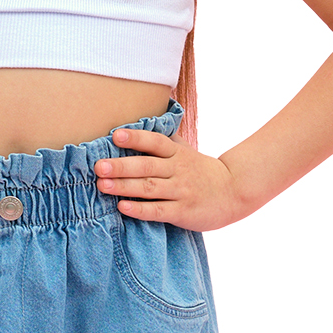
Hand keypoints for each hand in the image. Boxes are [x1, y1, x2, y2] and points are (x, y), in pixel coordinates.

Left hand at [94, 129, 247, 230]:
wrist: (234, 192)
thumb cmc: (201, 171)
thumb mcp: (186, 151)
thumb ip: (165, 140)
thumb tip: (141, 120)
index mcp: (177, 153)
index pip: (156, 142)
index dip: (137, 138)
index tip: (116, 136)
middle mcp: (178, 170)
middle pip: (147, 166)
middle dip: (121, 166)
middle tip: (99, 166)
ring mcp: (181, 191)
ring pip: (149, 188)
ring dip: (124, 187)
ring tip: (102, 185)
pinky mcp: (182, 212)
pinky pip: (158, 210)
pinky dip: (140, 209)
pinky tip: (123, 207)